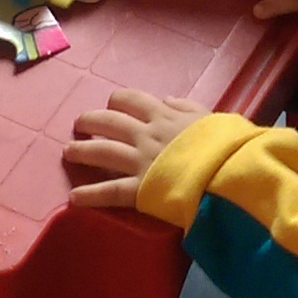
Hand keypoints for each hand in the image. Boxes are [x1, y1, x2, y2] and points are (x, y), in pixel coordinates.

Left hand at [62, 89, 212, 207]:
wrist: (230, 171)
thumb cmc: (227, 144)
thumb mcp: (211, 116)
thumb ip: (187, 107)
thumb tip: (167, 100)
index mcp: (164, 115)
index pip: (132, 100)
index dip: (117, 101)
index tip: (111, 105)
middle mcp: (146, 134)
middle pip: (108, 122)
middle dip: (90, 121)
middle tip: (80, 125)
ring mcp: (140, 161)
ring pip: (102, 151)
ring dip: (81, 151)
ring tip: (67, 152)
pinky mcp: (140, 189)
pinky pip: (109, 191)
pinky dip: (90, 195)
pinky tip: (74, 197)